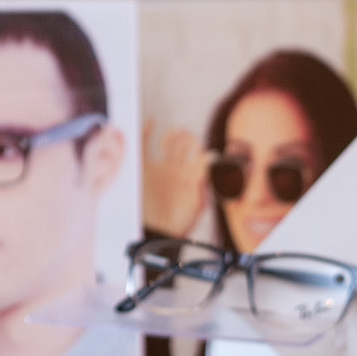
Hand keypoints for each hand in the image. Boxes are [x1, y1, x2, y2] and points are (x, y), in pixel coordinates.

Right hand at [142, 120, 209, 237]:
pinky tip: (151, 122)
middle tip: (181, 140)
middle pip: (185, 143)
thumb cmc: (178, 224)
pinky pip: (145, 145)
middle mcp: (178, 169)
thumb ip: (204, 181)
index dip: (201, 148)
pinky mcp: (145, 168)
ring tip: (168, 140)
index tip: (199, 152)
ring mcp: (162, 167)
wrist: (155, 232)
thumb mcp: (197, 204)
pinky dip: (146, 131)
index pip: (200, 153)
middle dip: (186, 138)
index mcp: (192, 176)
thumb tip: (211, 158)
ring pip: (169, 141)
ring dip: (172, 135)